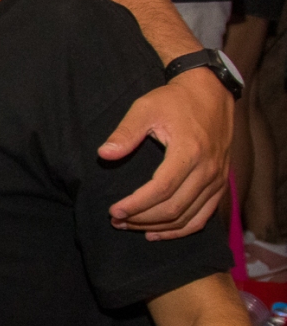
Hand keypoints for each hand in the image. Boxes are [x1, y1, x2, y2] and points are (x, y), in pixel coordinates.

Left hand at [101, 71, 231, 238]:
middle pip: (174, 208)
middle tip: (116, 220)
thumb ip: (125, 132)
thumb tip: (104, 154)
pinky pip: (203, 216)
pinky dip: (181, 229)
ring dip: (157, 227)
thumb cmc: (174, 100)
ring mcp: (217, 179)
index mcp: (189, 151)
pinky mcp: (220, 184)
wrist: (211, 92)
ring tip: (130, 226)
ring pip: (187, 217)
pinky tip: (158, 233)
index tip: (113, 211)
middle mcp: (207, 169)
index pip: (161, 190)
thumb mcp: (145, 108)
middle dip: (141, 219)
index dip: (136, 205)